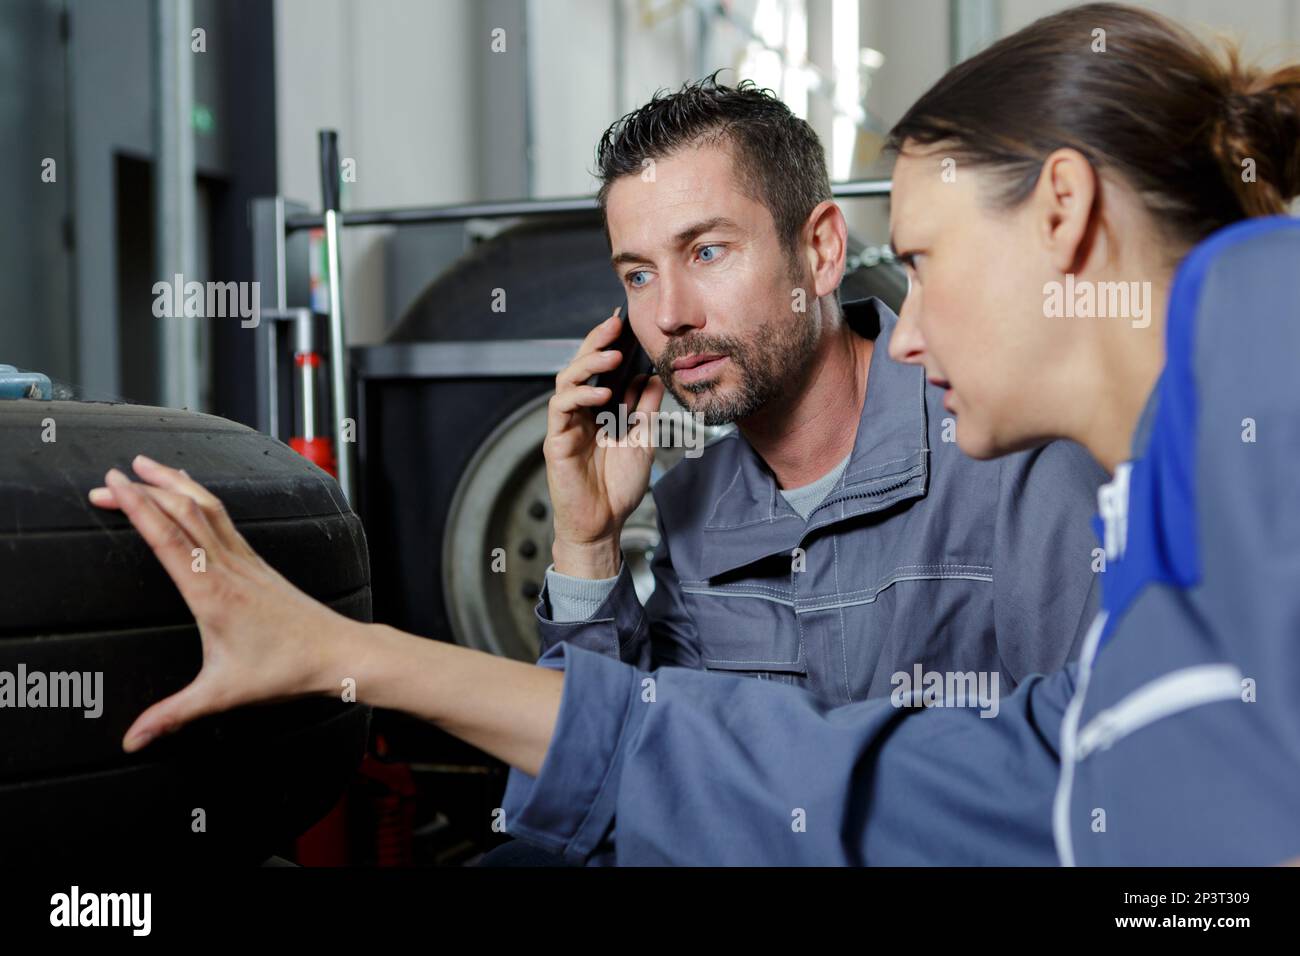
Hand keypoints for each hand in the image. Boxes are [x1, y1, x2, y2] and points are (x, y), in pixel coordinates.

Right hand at [88, 454, 362, 751]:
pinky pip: (224, 518)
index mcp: (212, 591)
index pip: (167, 537)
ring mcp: (246, 560)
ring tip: (147, 465)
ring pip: (207, 506)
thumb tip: (132, 740)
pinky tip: (191, 493)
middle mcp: (228, 567)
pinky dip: (200, 497)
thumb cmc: (286, 670)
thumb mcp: (222, 695)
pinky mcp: (258, 562)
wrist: (338, 653)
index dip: (137, 506)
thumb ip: (172, 715)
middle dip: (143, 489)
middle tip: (108, 476)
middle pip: (182, 511)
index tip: (111, 484)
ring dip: (174, 482)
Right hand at [544, 308, 665, 577]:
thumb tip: (654, 376)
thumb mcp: (644, 439)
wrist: (605, 523)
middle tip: (614, 325)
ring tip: (613, 356)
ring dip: (589, 364)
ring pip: (567, 381)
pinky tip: (600, 393)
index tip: (623, 323)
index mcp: (600, 409)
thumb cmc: (619, 486)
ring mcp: (566, 424)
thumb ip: (646, 408)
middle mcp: (581, 412)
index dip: (609, 345)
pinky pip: (561, 409)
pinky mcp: (556, 440)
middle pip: (581, 366)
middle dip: (596, 343)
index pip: (601, 369)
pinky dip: (580, 396)